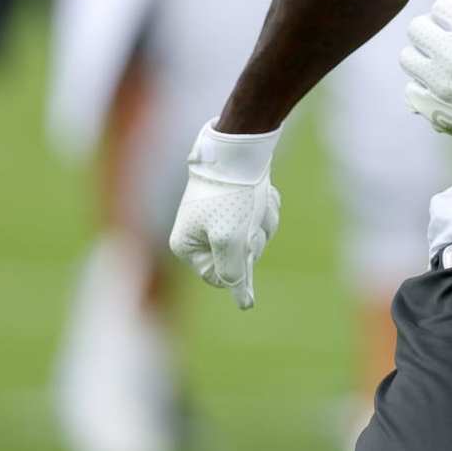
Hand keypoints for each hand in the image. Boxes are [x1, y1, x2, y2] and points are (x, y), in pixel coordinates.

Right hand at [168, 121, 282, 309]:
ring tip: (257, 198)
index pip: (220, 277)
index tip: (246, 244)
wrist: (242, 148)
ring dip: (263, 218)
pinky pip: (258, 215)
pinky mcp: (236, 199)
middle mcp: (198, 232)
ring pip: (254, 234)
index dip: (240, 265)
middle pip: (240, 256)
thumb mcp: (230, 240)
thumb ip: (234, 273)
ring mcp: (218, 214)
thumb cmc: (231, 196)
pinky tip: (262, 190)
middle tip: (250, 216)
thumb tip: (244, 302)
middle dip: (254, 236)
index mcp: (186, 244)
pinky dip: (265, 205)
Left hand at [401, 0, 451, 153]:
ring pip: (407, 55)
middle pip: (417, 26)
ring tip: (447, 62)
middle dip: (434, 30)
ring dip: (424, 55)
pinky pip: (410, 87)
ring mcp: (443, 85)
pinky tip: (445, 84)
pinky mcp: (435, 108)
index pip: (442, 4)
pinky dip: (424, 84)